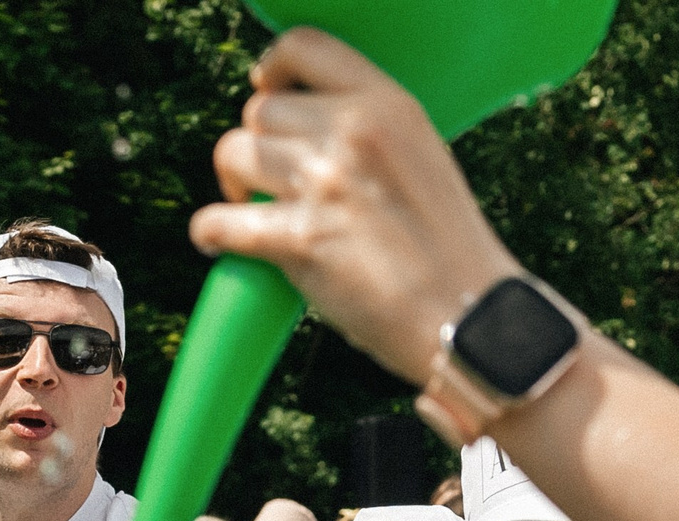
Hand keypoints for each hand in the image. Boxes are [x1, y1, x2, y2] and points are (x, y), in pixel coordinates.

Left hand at [190, 29, 518, 384]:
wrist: (468, 313)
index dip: (272, 70)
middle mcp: (354, 133)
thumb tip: (304, 129)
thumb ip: (369, 131)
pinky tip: (216, 242)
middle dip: (256, 145)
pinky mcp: (301, 239)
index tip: (266, 91)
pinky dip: (210, 233)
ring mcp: (325, 184)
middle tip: (267, 182)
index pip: (305, 49)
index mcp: (387, 105)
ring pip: (234, 155)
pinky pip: (220, 222)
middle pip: (260, 111)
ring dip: (234, 185)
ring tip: (248, 211)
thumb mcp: (422, 155)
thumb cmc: (446, 247)